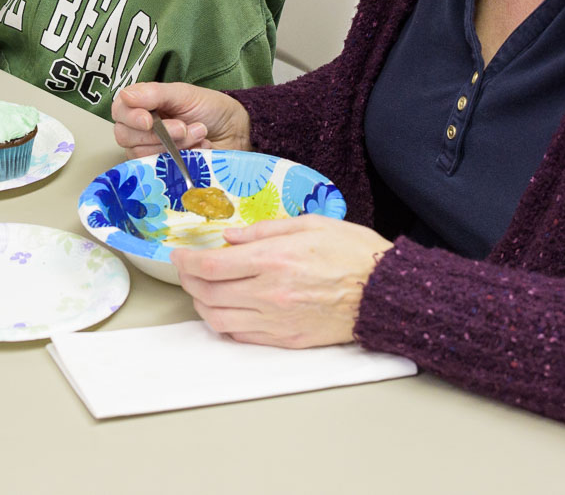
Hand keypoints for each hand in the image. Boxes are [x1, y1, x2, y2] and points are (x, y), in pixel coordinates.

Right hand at [111, 82, 249, 157]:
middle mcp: (141, 130)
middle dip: (157, 133)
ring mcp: (151, 152)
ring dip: (174, 144)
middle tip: (183, 126)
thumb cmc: (210, 110)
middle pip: (125, 136)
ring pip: (142, 153)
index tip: (148, 120)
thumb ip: (154, 93)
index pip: (119, 112)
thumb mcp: (184, 94)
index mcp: (143, 106)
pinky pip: (158, 169)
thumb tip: (126, 95)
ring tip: (197, 134)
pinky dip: (181, 158)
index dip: (130, 117)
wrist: (237, 132)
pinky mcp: (162, 170)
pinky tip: (197, 150)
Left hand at [172, 217, 393, 347]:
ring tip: (203, 289)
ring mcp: (277, 320)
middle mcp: (270, 293)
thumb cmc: (353, 254)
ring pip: (218, 319)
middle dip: (188, 281)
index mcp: (274, 260)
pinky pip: (241, 335)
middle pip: (207, 294)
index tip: (179, 255)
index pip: (210, 266)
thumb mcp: (309, 224)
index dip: (186, 262)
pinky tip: (227, 308)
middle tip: (187, 270)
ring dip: (202, 304)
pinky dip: (224, 322)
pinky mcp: (286, 339)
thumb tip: (229, 238)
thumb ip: (263, 230)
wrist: (385, 294)